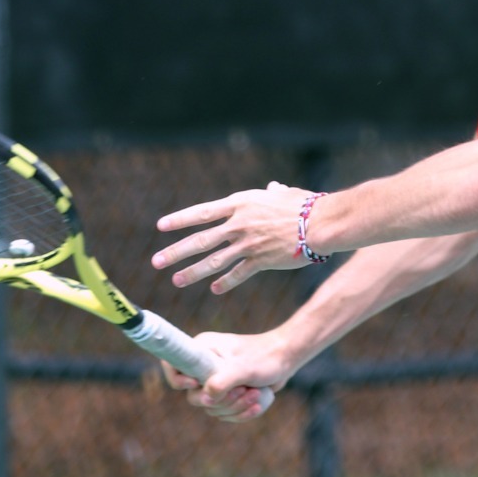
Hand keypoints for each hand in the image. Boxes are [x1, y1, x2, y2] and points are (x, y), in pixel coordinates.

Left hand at [152, 181, 316, 292]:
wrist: (320, 223)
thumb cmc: (306, 205)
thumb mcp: (285, 194)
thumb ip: (274, 193)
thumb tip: (273, 187)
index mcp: (240, 204)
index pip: (202, 212)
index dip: (179, 220)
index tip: (160, 226)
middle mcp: (239, 224)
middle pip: (200, 240)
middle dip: (176, 252)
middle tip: (156, 262)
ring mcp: (248, 244)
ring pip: (214, 260)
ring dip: (193, 272)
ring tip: (176, 280)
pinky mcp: (261, 261)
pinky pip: (238, 274)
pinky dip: (225, 282)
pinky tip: (214, 289)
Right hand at [158, 330, 290, 422]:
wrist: (286, 359)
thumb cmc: (265, 357)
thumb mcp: (244, 368)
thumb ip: (223, 381)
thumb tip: (207, 397)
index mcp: (201, 350)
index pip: (172, 365)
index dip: (178, 380)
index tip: (196, 385)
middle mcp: (203, 366)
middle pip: (194, 396)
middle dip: (220, 400)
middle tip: (241, 391)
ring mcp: (214, 381)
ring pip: (212, 407)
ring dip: (235, 407)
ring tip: (255, 394)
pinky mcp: (227, 393)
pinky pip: (225, 412)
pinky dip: (241, 413)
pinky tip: (257, 406)